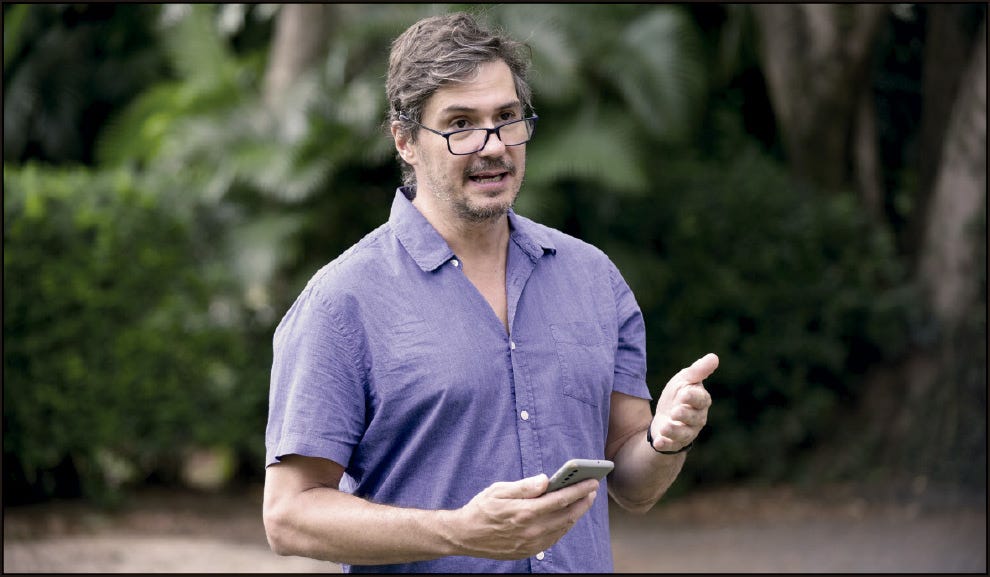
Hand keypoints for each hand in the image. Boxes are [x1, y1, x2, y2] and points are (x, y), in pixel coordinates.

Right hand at [444, 474, 597, 559]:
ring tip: (582, 501)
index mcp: (524, 512)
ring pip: (562, 528)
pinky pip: (553, 538)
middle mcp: (531, 530)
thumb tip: (546, 480)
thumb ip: (524, 486)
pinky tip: (566, 516)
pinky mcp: (528, 551)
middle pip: (566, 515)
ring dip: (575, 514)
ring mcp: (531, 543)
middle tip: (591, 489)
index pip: (560, 499)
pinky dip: (564, 526)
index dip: (578, 490)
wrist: (465, 536)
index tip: (591, 482)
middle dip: (582, 501)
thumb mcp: (499, 490)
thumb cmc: (481, 509)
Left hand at [650, 353, 716, 452]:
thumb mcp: (684, 380)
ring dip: (674, 431)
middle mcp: (697, 418)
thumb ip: (698, 371)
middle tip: (675, 411)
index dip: (693, 397)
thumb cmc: (678, 396)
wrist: (665, 416)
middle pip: (694, 418)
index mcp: (701, 401)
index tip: (684, 392)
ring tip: (664, 427)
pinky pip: (672, 445)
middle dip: (685, 414)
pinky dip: (665, 444)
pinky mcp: (674, 443)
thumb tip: (714, 357)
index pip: (701, 399)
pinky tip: (658, 442)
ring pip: (684, 433)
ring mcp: (687, 432)